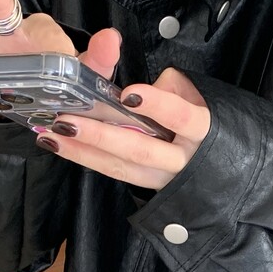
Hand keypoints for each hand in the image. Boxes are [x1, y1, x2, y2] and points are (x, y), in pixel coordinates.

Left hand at [32, 67, 211, 190]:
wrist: (220, 162)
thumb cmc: (202, 115)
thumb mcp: (196, 92)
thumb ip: (169, 86)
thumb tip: (139, 92)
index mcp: (202, 129)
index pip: (181, 117)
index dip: (156, 105)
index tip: (128, 95)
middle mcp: (184, 159)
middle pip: (141, 149)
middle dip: (101, 136)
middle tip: (67, 121)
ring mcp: (165, 177)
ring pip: (122, 167)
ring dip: (84, 151)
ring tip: (52, 134)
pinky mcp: (149, 184)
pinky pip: (116, 172)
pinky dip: (87, 158)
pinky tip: (61, 146)